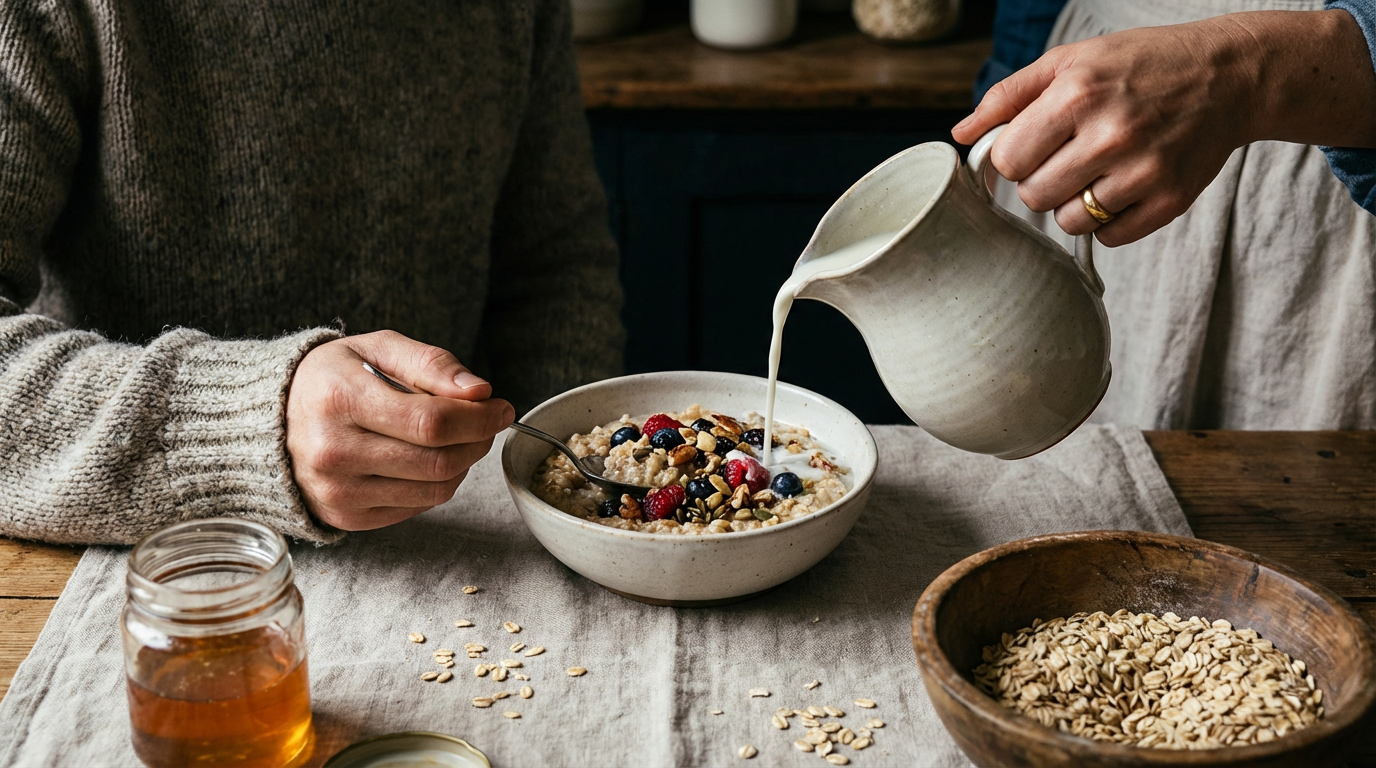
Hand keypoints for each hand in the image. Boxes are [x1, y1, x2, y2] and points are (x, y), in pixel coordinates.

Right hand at [285, 330, 514, 530]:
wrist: (271, 421)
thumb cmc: (333, 378)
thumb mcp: (376, 348)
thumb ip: (430, 363)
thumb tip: (479, 391)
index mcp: (339, 400)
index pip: (432, 422)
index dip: (479, 418)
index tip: (501, 407)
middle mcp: (333, 452)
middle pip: (438, 461)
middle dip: (478, 441)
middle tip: (486, 422)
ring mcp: (337, 492)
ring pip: (435, 490)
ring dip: (463, 464)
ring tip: (458, 438)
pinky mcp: (346, 518)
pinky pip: (417, 507)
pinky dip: (437, 484)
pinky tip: (427, 459)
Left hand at [952, 10, 1375, 246]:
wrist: (1230, 75)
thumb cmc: (1141, 64)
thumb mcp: (1071, 60)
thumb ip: (1008, 96)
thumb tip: (959, 135)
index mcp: (1078, 94)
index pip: (1007, 160)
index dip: (1014, 156)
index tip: (1032, 146)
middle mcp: (1110, 134)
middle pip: (1033, 196)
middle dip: (1040, 180)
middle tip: (1067, 157)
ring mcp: (1144, 171)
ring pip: (1068, 222)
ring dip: (1072, 203)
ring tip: (1096, 170)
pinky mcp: (1170, 200)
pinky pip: (1109, 236)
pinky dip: (1108, 220)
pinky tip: (1123, 185)